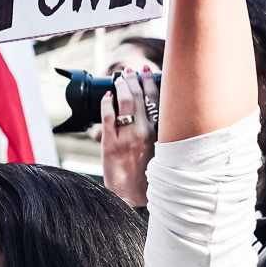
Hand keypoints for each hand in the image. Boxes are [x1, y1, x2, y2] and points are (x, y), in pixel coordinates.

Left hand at [99, 72, 155, 208]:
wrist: (133, 195)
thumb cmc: (147, 173)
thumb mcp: (159, 149)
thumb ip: (156, 130)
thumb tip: (149, 112)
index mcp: (159, 132)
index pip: (157, 99)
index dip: (151, 82)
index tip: (147, 70)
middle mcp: (146, 132)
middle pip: (140, 96)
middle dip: (134, 79)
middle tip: (129, 71)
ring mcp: (128, 137)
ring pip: (125, 103)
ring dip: (121, 86)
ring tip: (119, 79)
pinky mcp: (111, 144)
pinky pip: (108, 116)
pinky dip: (106, 103)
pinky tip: (106, 97)